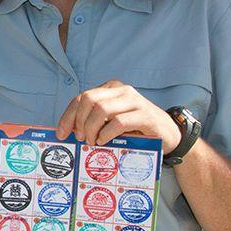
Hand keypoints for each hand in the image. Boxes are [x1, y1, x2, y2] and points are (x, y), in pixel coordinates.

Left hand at [56, 80, 180, 152]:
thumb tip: (69, 131)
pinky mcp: (145, 115)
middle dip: (79, 121)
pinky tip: (104, 141)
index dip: (68, 115)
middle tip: (81, 138)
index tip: (61, 133)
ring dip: (91, 128)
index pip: (82, 97)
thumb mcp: (112, 121)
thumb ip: (95, 120)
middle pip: (89, 100)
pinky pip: (118, 122)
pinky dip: (106, 133)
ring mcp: (134, 101)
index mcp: (111, 88)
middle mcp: (122, 91)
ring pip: (101, 109)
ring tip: (92, 141)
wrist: (169, 135)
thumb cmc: (137, 129)